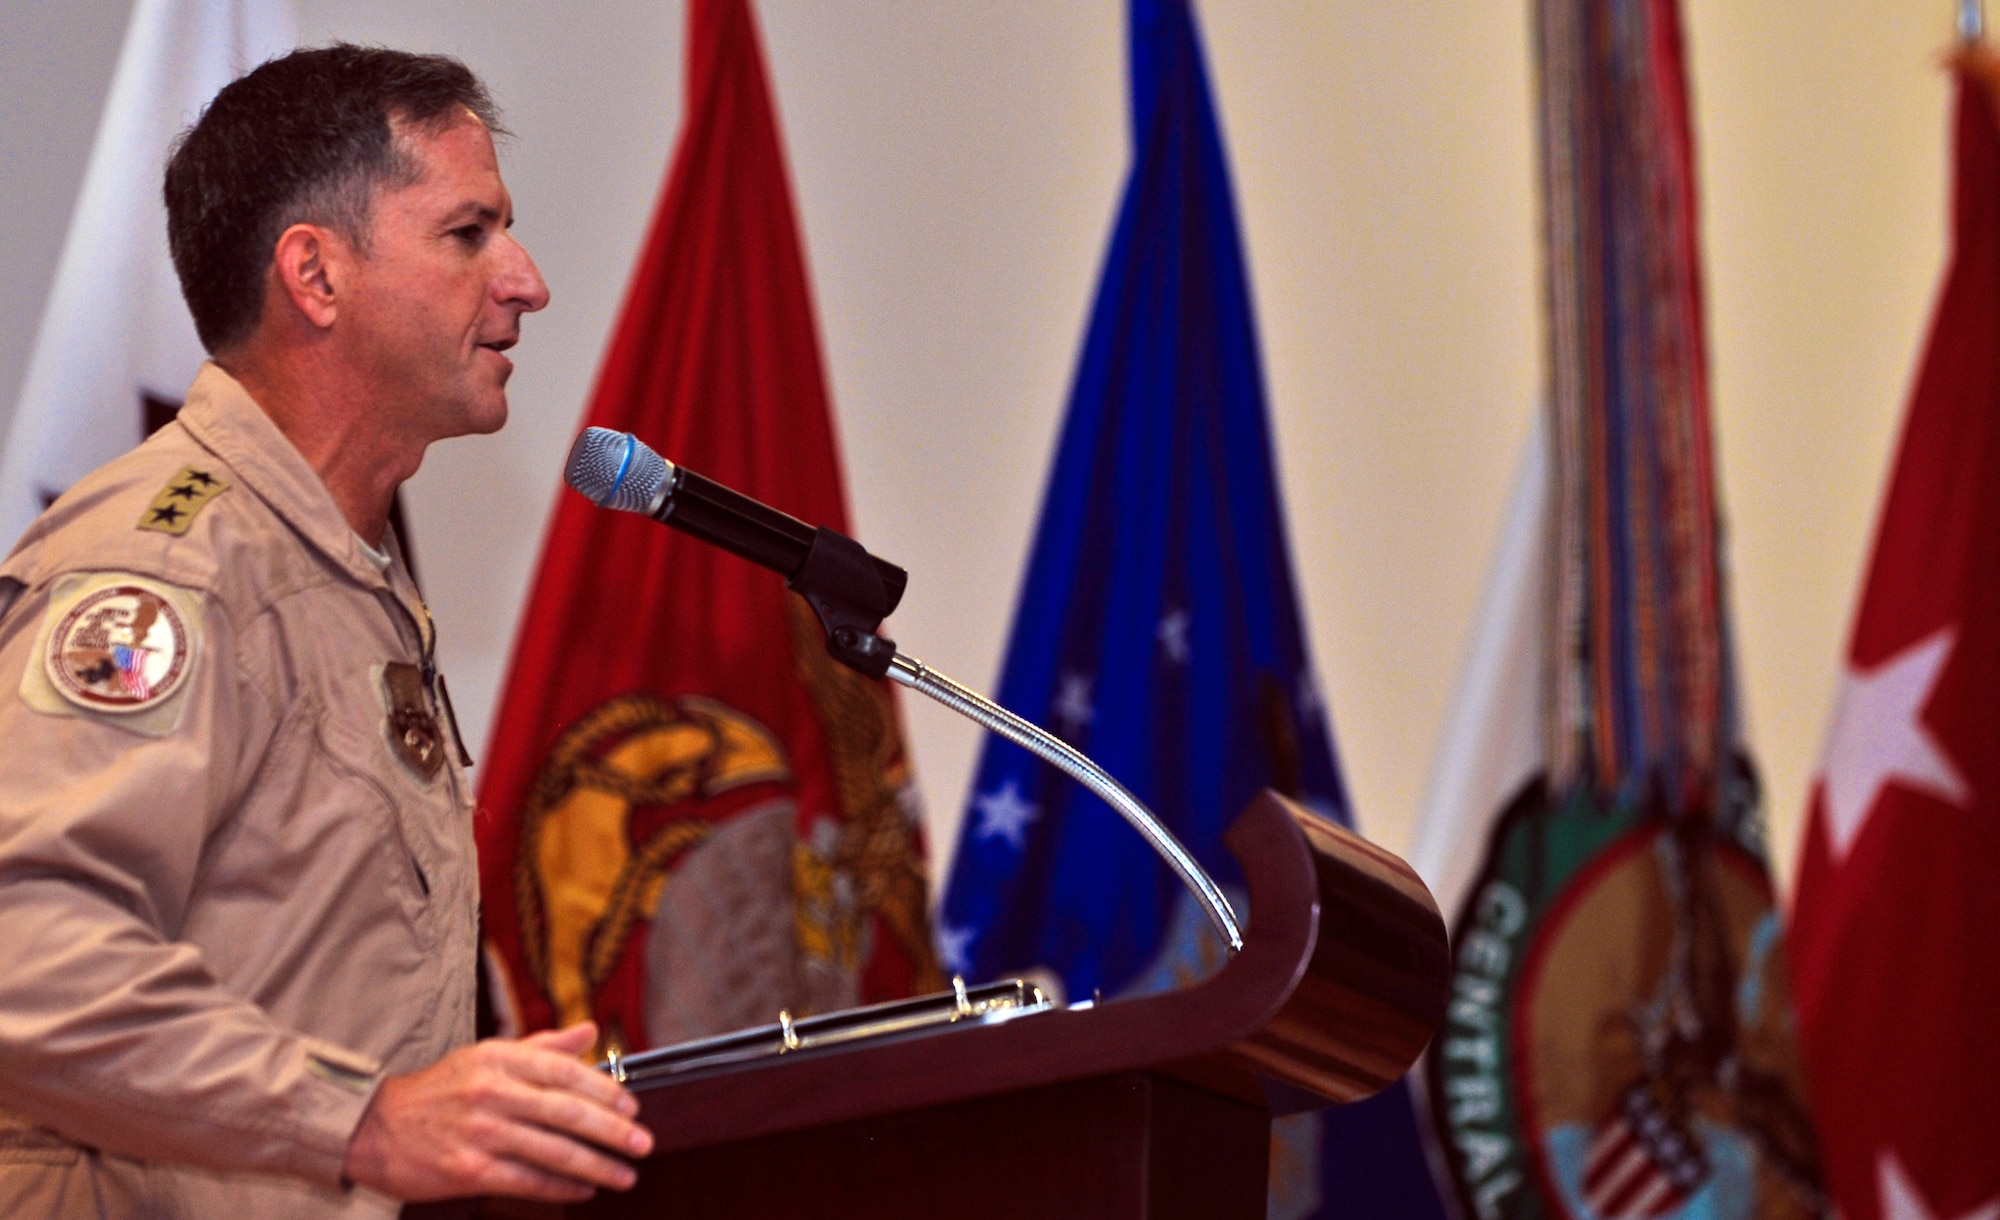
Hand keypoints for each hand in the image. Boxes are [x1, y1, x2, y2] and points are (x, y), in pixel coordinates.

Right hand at [340, 1022, 654, 1202]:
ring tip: (625, 1175)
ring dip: (597, 1166)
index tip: (633, 1107)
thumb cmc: (440, 1091)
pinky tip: (585, 1189)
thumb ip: (542, 1046)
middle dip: (613, 1132)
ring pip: (554, 1152)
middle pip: (567, 1114)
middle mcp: (493, 1093)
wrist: (374, 1129)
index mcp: (500, 1058)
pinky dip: (562, 1187)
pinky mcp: (470, 1171)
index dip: (605, 1091)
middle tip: (643, 1144)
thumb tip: (589, 1031)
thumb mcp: (486, 1056)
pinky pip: (529, 1181)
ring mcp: (481, 1134)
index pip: (565, 1072)